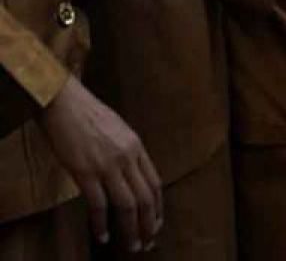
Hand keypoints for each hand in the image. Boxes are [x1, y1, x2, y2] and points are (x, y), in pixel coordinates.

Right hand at [38, 77, 161, 251]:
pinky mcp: (85, 172)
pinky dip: (102, 224)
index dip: (158, 207)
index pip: (155, 183)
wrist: (65, 103)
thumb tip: (132, 175)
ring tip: (131, 245)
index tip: (157, 223)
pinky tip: (103, 236)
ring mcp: (107, 165)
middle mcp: (127, 157)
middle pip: (145, 198)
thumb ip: (127, 153)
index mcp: (136, 147)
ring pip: (127, 205)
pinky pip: (99, 204)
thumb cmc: (88, 115)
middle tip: (147, 242)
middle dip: (149, 223)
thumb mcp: (119, 131)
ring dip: (131, 229)